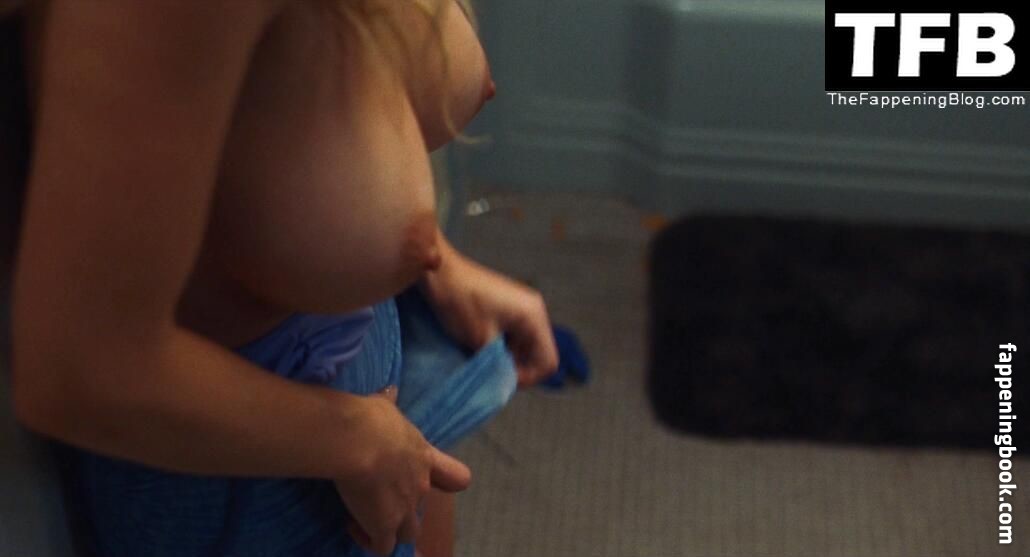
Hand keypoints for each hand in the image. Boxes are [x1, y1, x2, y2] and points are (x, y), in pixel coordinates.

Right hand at [335, 386, 470, 555]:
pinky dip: (371, 541)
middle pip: (425, 510)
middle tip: (381, 500)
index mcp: (424, 458)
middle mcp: (420, 487)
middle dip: (407, 512)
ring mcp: (404, 510)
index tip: (432, 479)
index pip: (458, 477)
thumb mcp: (384, 406)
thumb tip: (391, 389)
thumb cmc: (372, 419)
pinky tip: (353, 526)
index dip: (449, 481)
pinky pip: (383, 547)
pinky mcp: (383, 526)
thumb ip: (388, 402)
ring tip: (367, 518)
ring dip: (392, 532)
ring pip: (408, 534)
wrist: (358, 440)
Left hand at [419, 239, 559, 386]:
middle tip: (492, 374)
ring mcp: (523, 307)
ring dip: (508, 357)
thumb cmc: (460, 304)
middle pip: (539, 354)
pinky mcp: (510, 307)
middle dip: (518, 367)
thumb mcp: (481, 341)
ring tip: (485, 360)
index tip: (502, 381)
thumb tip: (505, 383)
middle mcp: (534, 310)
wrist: (440, 274)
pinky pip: (515, 335)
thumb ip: (499, 364)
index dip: (528, 378)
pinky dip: (502, 346)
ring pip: (526, 346)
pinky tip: (483, 347)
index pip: (548, 361)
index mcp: (534, 317)